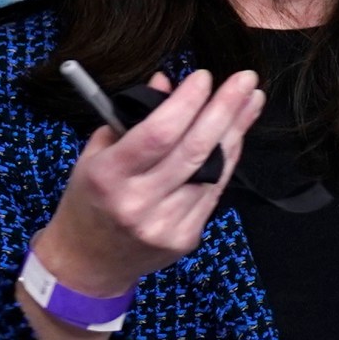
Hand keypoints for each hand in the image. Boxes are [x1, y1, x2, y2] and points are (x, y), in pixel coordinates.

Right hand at [31, 68, 263, 303]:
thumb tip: (168, 83)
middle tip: (246, 79)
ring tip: (251, 101)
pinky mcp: (185, 238)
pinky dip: (227, 160)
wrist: (87, 262)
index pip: (157, 134)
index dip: (186, 103)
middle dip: (225, 109)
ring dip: (235, 131)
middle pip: (193, 150)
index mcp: (108, 176)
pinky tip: (235, 136)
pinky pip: (214, 191)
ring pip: (212, 171)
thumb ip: (131, 119)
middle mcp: (138, 202)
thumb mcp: (95, 155)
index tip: (204, 77)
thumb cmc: (89, 201)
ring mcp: (165, 224)